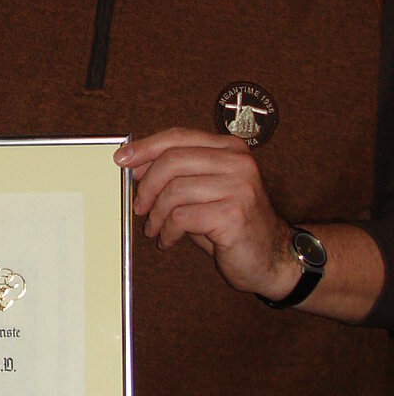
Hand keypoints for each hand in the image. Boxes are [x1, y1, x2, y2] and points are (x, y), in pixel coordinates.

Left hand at [115, 129, 295, 299]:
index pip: (179, 137)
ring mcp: (239, 188)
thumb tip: (134, 165)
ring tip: (155, 228)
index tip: (122, 160)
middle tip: (139, 206)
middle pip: (172, 161)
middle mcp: (239, 163)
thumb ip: (177, 174)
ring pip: (174, 191)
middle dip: (146, 185)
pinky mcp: (234, 215)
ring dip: (156, 214)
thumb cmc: (233, 224)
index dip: (145, 147)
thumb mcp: (205, 191)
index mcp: (231, 149)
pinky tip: (168, 240)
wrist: (274, 259)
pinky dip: (168, 231)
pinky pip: (182, 217)